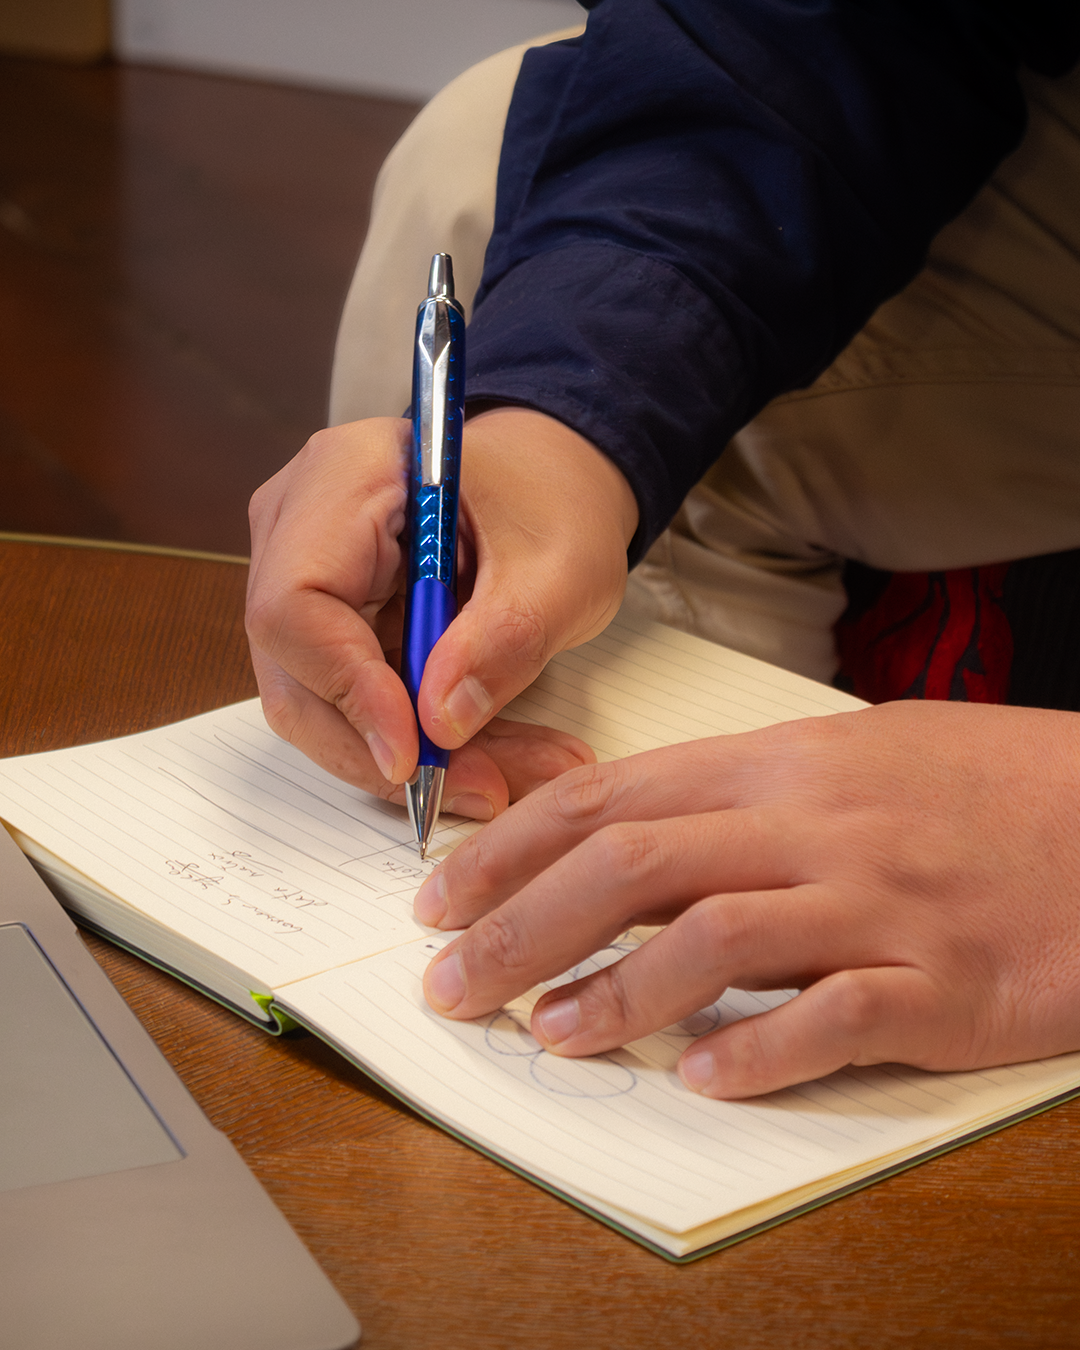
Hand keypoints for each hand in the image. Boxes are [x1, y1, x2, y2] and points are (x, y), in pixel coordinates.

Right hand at [246, 408, 638, 816]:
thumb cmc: (552, 497)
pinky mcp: (328, 622)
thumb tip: (439, 723)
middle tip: (479, 788)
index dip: (347, 688)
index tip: (414, 751)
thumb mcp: (563, 567)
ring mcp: (305, 575)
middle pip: (296, 668)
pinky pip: (349, 702)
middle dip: (382, 746)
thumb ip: (506, 638)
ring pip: (320, 701)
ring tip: (504, 777)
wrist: (550, 484)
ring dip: (408, 756)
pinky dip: (416, 741)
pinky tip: (487, 757)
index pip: (297, 603)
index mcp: (344, 476)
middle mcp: (299, 525)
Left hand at [414, 701, 1079, 1095]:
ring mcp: (877, 902)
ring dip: (617, 994)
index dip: (512, 848)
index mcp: (780, 762)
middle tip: (451, 981)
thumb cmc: (974, 785)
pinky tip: (703, 1081)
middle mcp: (814, 824)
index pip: (611, 797)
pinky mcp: (940, 982)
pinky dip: (758, 1052)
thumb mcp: (847, 755)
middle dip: (522, 925)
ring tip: (547, 1035)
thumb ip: (738, 790)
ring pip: (715, 938)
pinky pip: (833, 1019)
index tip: (443, 894)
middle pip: (634, 865)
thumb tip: (625, 828)